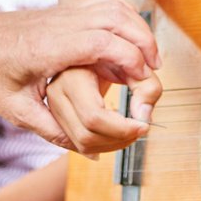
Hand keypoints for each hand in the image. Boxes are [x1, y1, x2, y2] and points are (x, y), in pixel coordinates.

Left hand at [0, 0, 158, 143]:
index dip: (129, 60)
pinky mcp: (64, 10)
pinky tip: (130, 39)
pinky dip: (125, 17)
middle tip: (154, 72)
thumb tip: (88, 154)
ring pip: (114, 6)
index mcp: (48, 48)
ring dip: (138, 28)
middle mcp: (60, 24)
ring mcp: (63, 13)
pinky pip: (104, 3)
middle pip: (116, 19)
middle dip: (144, 43)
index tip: (142, 82)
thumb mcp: (15, 109)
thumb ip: (52, 130)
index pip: (101, 43)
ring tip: (149, 57)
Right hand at [46, 67, 161, 154]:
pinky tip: (115, 137)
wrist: (89, 54)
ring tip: (130, 133)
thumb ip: (147, 85)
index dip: (122, 129)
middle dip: (118, 140)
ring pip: (81, 144)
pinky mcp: (56, 118)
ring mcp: (53, 108)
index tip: (143, 125)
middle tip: (139, 130)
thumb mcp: (133, 64)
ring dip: (111, 146)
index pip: (94, 116)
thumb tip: (143, 116)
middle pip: (86, 135)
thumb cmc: (109, 57)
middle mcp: (57, 93)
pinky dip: (100, 146)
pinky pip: (76, 145)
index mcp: (72, 76)